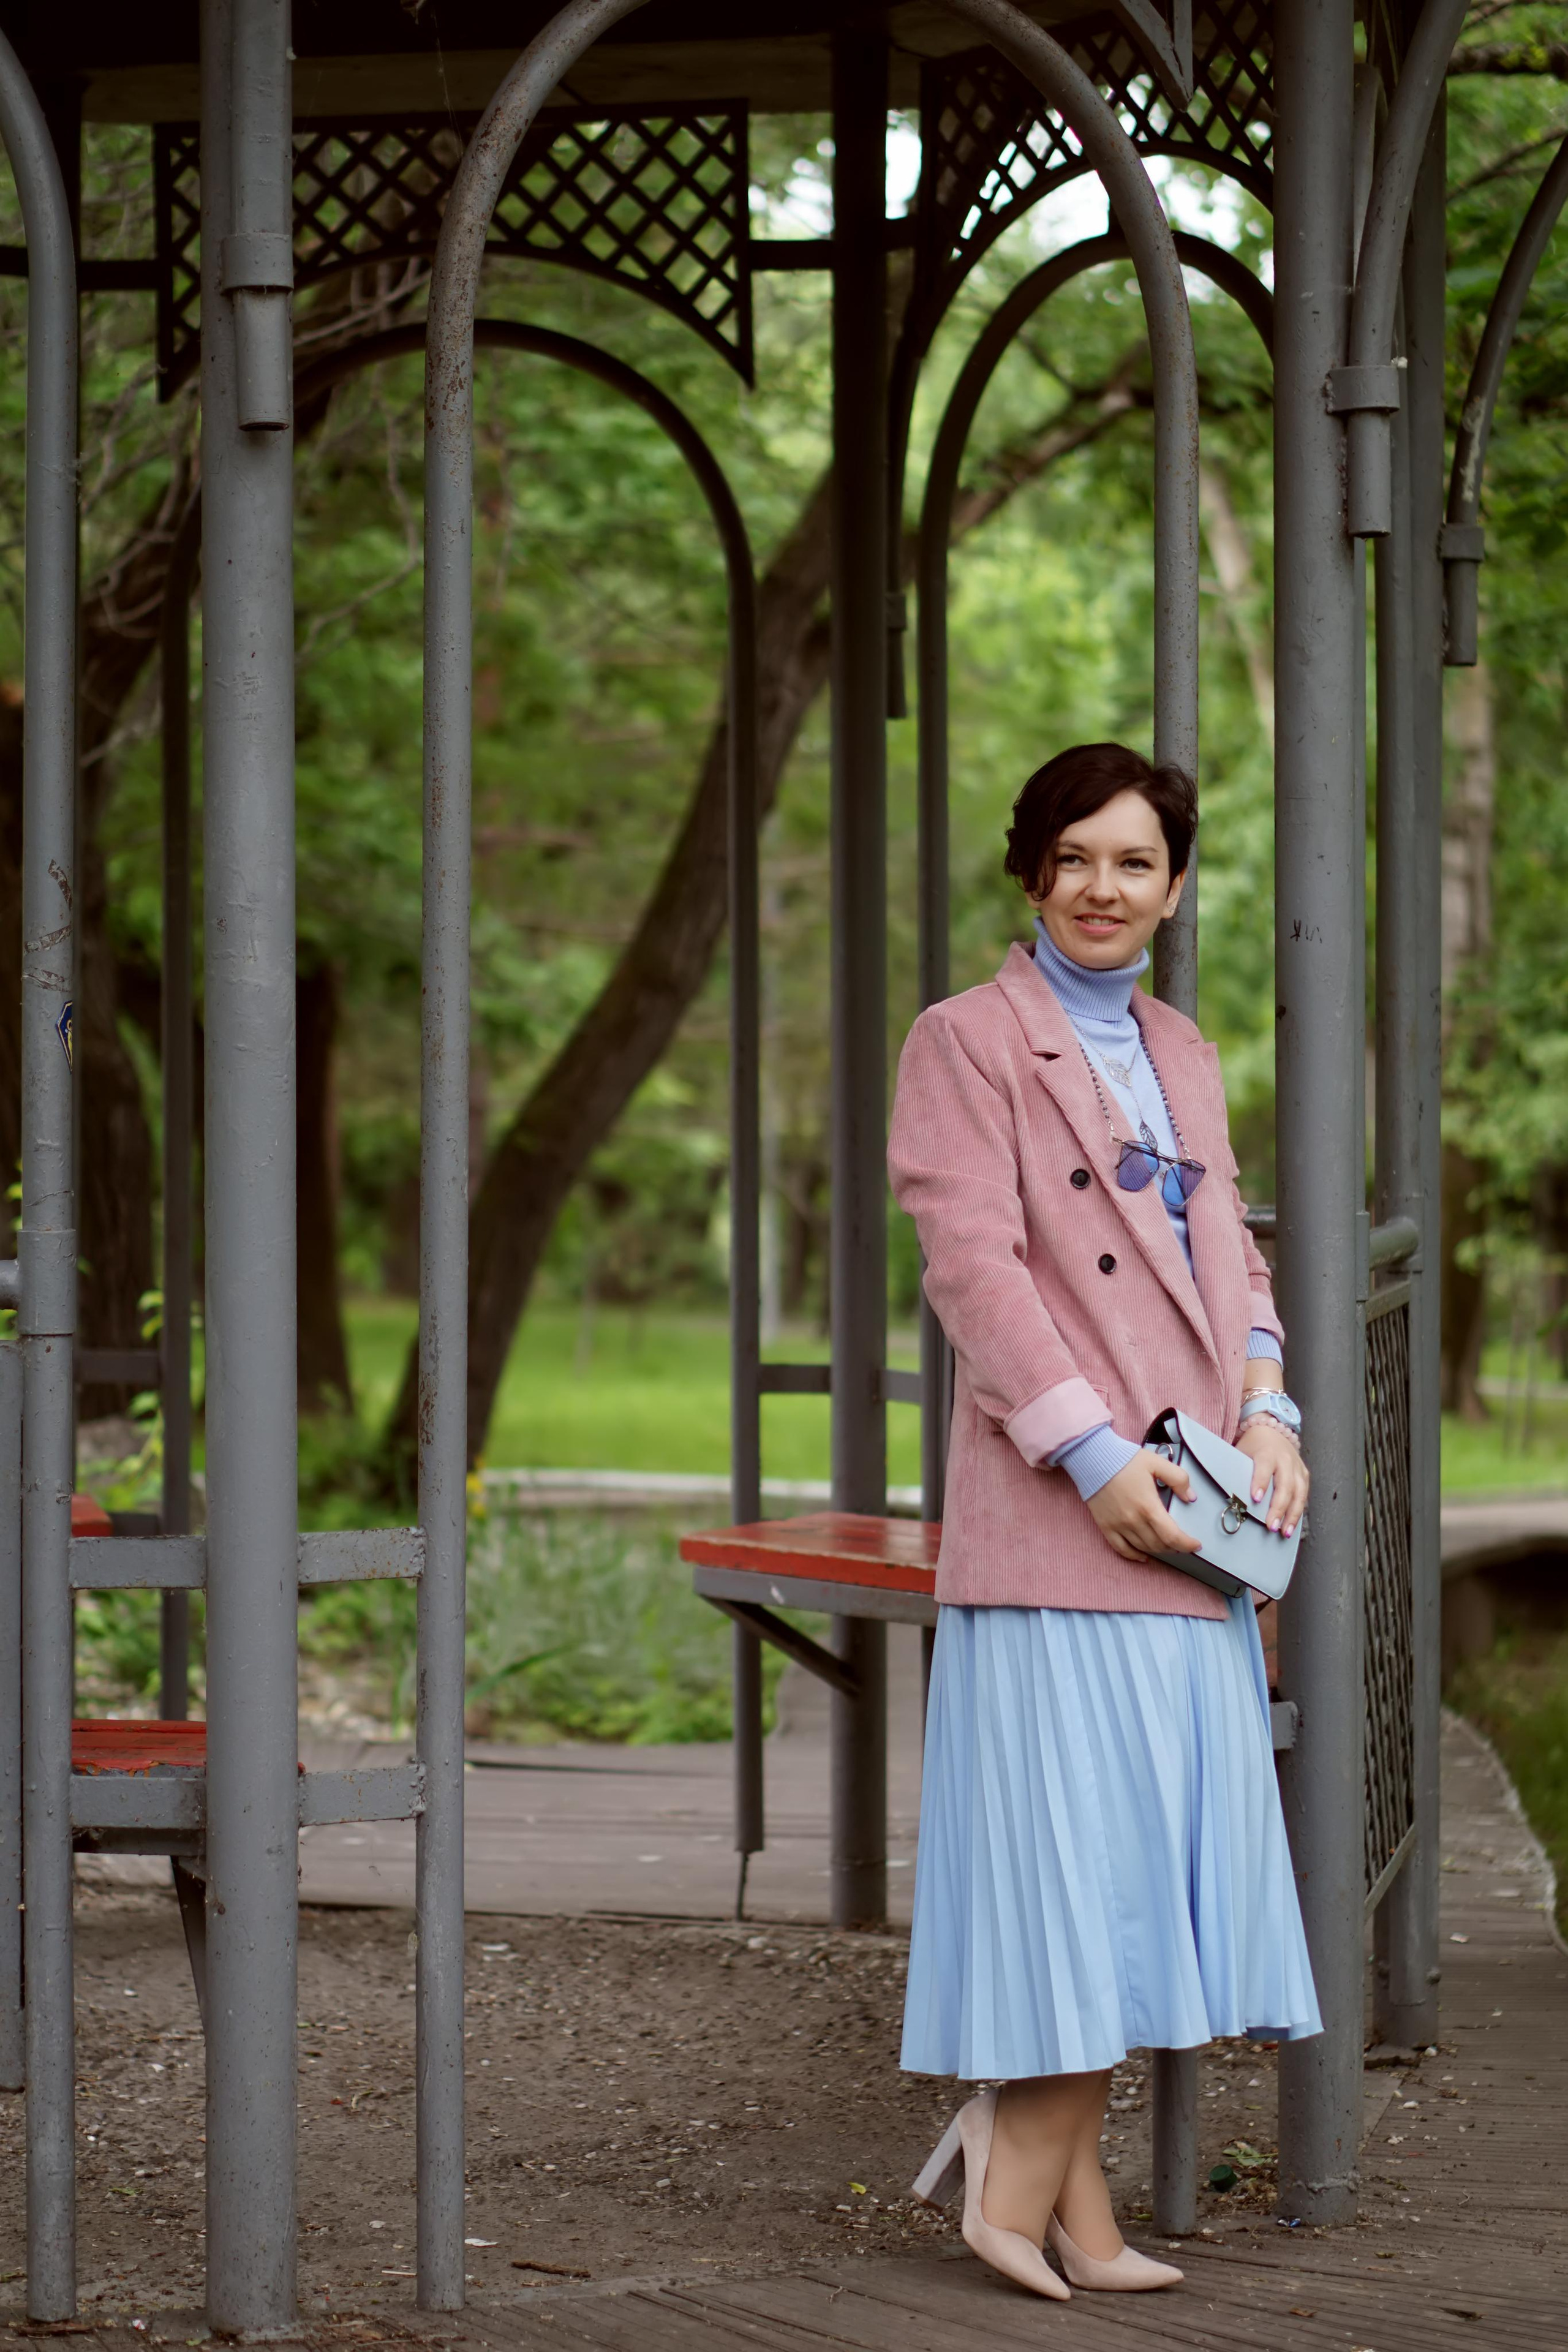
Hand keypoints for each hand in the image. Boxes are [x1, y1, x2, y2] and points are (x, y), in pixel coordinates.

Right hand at [1087, 1449, 1201, 1564]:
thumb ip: (1178, 1479)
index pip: (1173, 1536)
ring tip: (1167, 1546)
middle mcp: (1134, 1520)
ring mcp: (1118, 1526)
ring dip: (1159, 1550)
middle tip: (1183, 1543)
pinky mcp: (1106, 1527)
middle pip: (1160, 1545)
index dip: (1187, 1544)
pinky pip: (1122, 1549)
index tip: (1195, 1545)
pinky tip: (1144, 1556)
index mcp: (1148, 1506)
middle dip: (1176, 1547)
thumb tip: (1190, 1497)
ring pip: (1144, 1548)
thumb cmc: (1123, 1460)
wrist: (1092, 1458)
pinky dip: (1135, 1556)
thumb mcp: (1156, 1463)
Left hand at [1235, 1418, 1308, 1535]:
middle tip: (1271, 1525)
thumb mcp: (1242, 1452)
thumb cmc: (1253, 1446)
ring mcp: (1297, 1467)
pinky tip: (1292, 1524)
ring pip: (1298, 1492)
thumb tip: (1230, 1497)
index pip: (1264, 1468)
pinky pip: (1304, 1494)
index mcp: (1267, 1452)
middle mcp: (1285, 1459)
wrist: (1271, 1431)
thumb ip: (1239, 1471)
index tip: (1256, 1499)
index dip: (1261, 1483)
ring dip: (1292, 1514)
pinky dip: (1298, 1510)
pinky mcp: (1304, 1474)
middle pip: (1285, 1485)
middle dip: (1279, 1507)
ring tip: (1284, 1531)